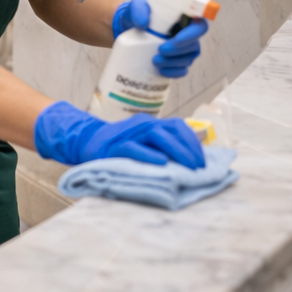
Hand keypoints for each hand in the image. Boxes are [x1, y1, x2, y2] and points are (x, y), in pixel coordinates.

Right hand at [34, 100, 203, 168]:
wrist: (88, 142)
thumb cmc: (121, 147)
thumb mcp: (145, 143)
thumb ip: (164, 147)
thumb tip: (194, 159)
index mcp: (151, 123)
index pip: (179, 126)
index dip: (193, 142)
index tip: (204, 160)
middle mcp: (142, 124)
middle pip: (171, 130)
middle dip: (189, 149)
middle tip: (199, 168)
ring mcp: (128, 132)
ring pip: (156, 135)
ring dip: (176, 151)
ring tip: (187, 167)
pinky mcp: (114, 145)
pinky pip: (133, 148)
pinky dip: (148, 155)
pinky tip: (161, 163)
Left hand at [112, 0, 207, 76]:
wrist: (130, 29)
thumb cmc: (139, 15)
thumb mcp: (135, 7)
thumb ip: (139, 10)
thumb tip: (144, 24)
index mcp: (184, 18)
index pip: (199, 25)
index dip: (193, 34)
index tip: (178, 39)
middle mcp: (188, 34)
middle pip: (194, 45)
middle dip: (178, 50)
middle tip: (160, 50)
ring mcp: (184, 49)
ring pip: (188, 59)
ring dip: (173, 62)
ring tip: (155, 60)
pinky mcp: (177, 61)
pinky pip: (182, 70)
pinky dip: (173, 72)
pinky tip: (161, 71)